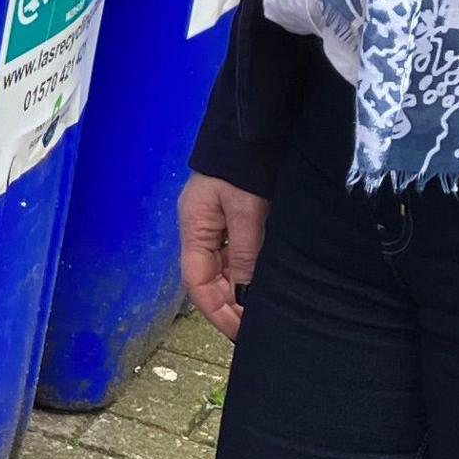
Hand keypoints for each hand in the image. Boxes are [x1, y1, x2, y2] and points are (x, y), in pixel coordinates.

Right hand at [180, 175, 267, 339]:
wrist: (257, 124)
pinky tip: (263, 286)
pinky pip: (239, 255)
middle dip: (229, 308)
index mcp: (194, 226)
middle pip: (210, 279)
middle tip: (256, 331)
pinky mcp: (238, 216)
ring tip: (261, 315)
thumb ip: (244, 251)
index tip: (239, 333)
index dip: (216, 311)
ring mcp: (219, 222)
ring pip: (225, 269)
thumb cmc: (246, 163)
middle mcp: (202, 229)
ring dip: (240, 293)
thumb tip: (243, 294)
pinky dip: (249, 274)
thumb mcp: (246, 208)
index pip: (197, 282)